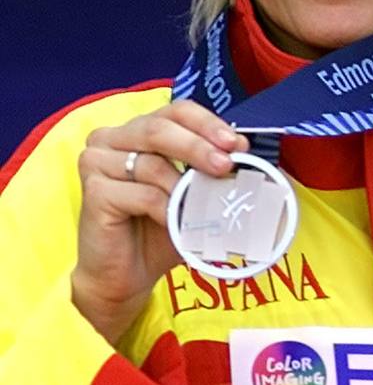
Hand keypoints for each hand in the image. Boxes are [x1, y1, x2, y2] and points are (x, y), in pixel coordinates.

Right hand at [72, 100, 246, 343]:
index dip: (208, 124)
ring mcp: (98, 162)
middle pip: (160, 128)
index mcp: (140, 130)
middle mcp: (113, 138)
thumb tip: (267, 166)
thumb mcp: (196, 195)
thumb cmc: (161, 228)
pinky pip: (141, 193)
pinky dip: (166, 207)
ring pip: (151, 161)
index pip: (177, 111)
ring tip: (202, 202)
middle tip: (227, 164)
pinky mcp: (92, 191)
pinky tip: (174, 220)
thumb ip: (220, 174)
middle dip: (199, 145)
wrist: (127, 273)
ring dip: (184, 184)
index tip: (237, 145)